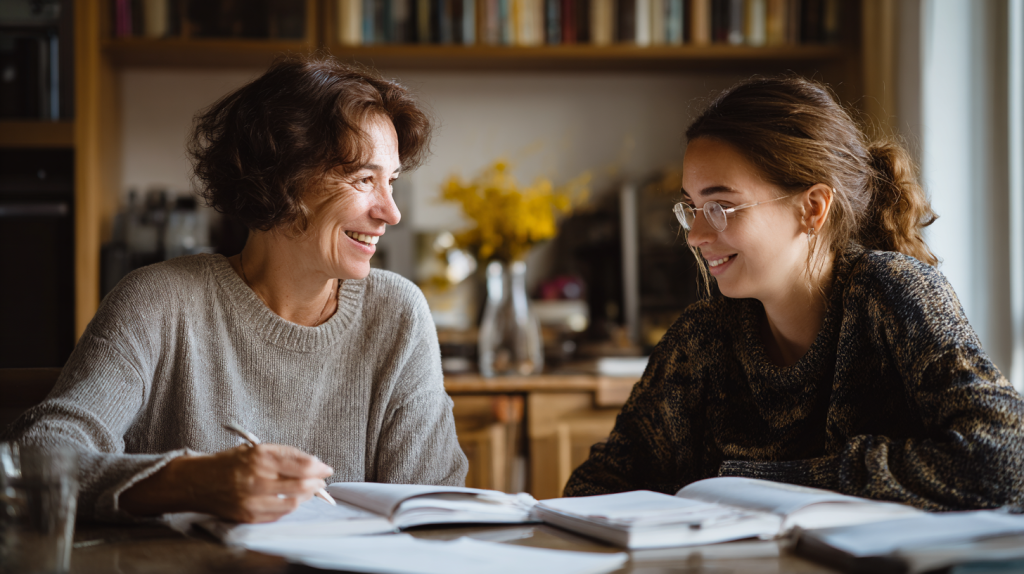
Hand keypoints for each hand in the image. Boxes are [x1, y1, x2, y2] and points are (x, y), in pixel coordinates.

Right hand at [121, 444, 333, 522]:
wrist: (196, 482)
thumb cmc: (227, 463)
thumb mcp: (254, 448)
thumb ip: (283, 455)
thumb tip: (312, 464)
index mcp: (259, 456)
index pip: (301, 464)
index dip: (319, 467)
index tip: (326, 468)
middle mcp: (256, 478)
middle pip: (301, 485)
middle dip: (317, 483)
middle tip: (321, 481)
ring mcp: (252, 500)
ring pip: (293, 502)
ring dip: (306, 496)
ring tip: (309, 490)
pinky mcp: (248, 515)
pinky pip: (279, 514)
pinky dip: (290, 506)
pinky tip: (291, 499)